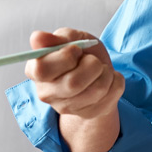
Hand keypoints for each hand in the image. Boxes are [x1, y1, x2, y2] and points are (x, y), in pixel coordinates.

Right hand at [24, 28, 123, 151]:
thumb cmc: (80, 54)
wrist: (96, 73)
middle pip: (73, 83)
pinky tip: (108, 79)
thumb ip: (57, 38)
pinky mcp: (88, 114)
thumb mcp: (71, 38)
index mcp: (35, 71)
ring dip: (106, 72)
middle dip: (92, 64)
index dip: (64, 57)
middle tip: (91, 60)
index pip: (42, 69)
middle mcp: (46, 93)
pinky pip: (113, 93)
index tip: (75, 50)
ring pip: (97, 89)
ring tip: (100, 68)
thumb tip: (37, 38)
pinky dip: (116, 80)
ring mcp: (66, 108)